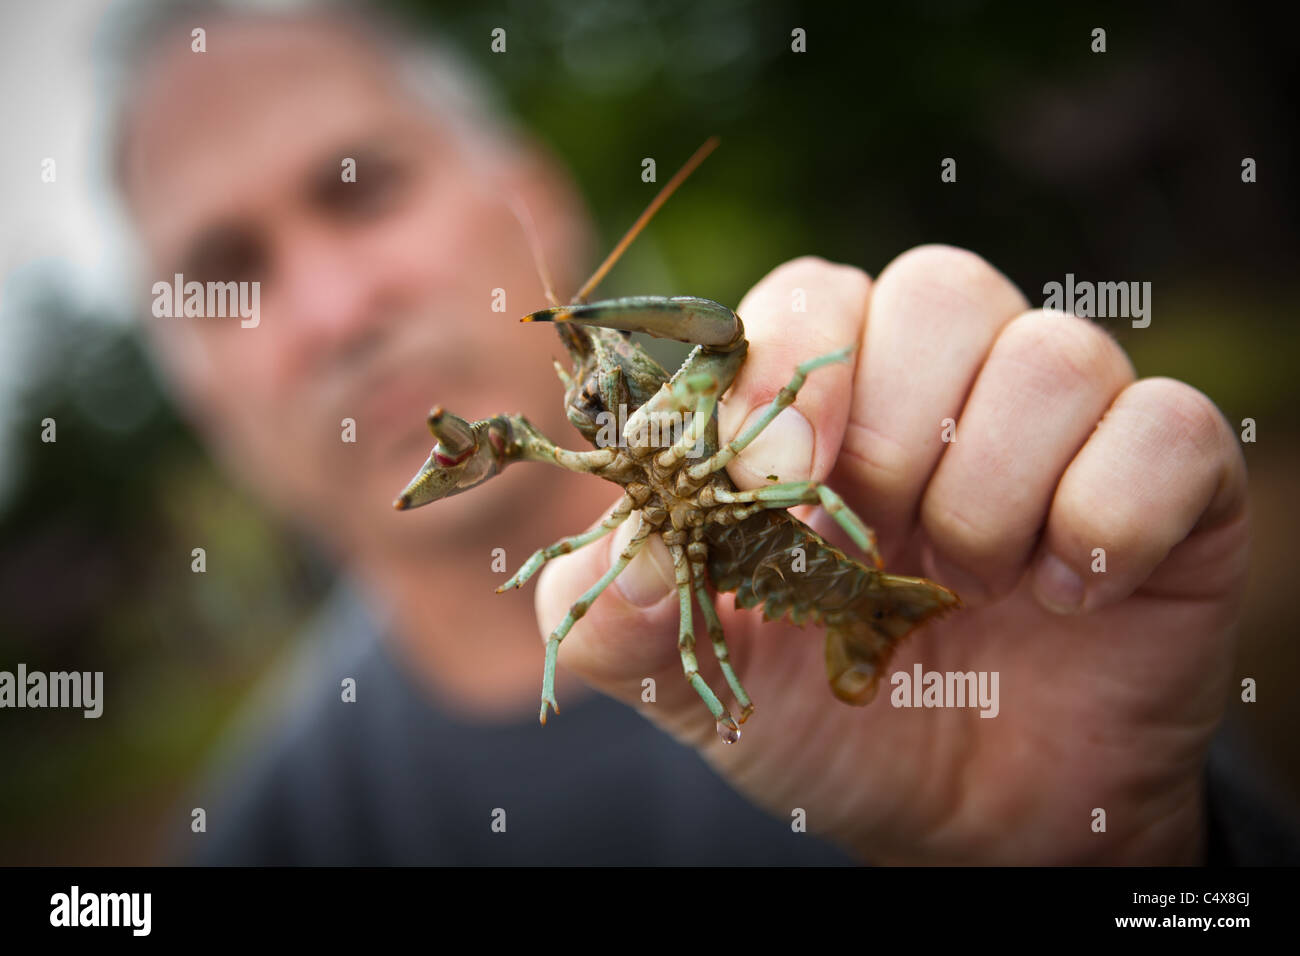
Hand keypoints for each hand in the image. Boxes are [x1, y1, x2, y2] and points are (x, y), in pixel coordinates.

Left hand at [535, 249, 1249, 863]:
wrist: (962, 823)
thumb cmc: (824, 720)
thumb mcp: (693, 681)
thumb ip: (620, 615)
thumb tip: (634, 551)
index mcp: (826, 406)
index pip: (810, 298)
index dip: (787, 372)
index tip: (777, 483)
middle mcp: (947, 390)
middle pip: (939, 290)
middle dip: (899, 431)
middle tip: (881, 542)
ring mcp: (1061, 431)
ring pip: (1053, 351)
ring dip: (996, 487)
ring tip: (971, 585)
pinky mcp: (1166, 485)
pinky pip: (1169, 427)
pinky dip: (1110, 513)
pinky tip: (1068, 594)